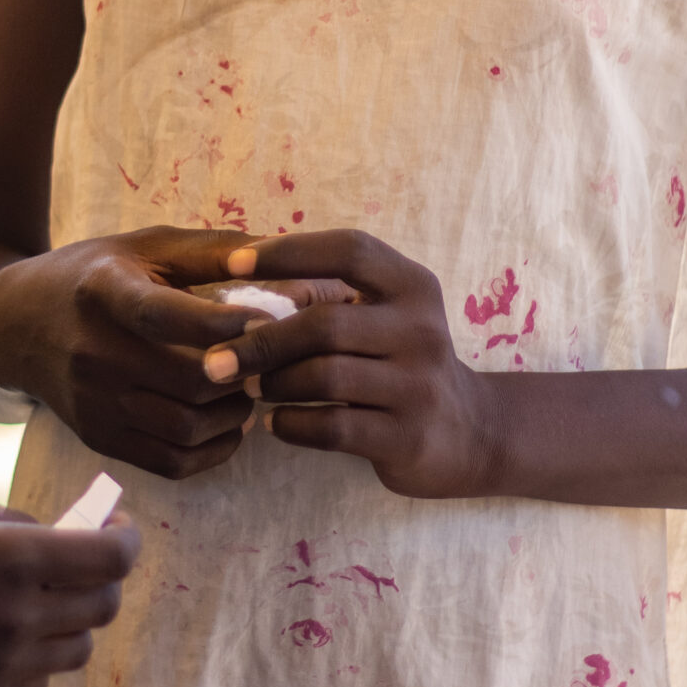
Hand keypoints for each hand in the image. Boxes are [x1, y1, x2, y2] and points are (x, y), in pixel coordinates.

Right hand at [0, 227, 275, 478]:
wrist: (18, 325)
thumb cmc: (95, 277)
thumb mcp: (144, 247)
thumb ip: (212, 250)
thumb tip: (282, 255)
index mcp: (103, 293)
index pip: (165, 316)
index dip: (224, 322)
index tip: (268, 319)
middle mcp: (93, 352)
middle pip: (190, 381)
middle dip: (245, 373)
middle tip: (270, 360)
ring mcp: (93, 402)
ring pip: (187, 428)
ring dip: (235, 414)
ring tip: (249, 389)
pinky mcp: (98, 437)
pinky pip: (170, 462)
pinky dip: (213, 451)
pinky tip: (227, 424)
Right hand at [0, 483, 139, 686]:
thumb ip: (13, 519)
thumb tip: (62, 534)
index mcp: (10, 560)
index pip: (109, 559)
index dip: (125, 539)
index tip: (120, 526)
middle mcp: (14, 619)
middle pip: (102, 605)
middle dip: (105, 575)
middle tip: (87, 554)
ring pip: (78, 649)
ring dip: (75, 618)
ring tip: (47, 594)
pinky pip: (40, 680)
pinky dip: (40, 654)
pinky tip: (10, 630)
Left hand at [200, 231, 495, 499]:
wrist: (469, 431)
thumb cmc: (401, 361)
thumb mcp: (384, 316)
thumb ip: (329, 298)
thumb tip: (242, 291)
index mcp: (412, 286)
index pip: (349, 250)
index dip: (289, 252)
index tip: (234, 264)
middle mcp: (421, 329)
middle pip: (324, 323)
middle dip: (260, 341)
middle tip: (217, 360)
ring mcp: (418, 385)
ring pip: (324, 376)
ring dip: (274, 383)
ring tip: (252, 388)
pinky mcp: (408, 436)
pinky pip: (332, 427)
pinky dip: (292, 424)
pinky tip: (276, 422)